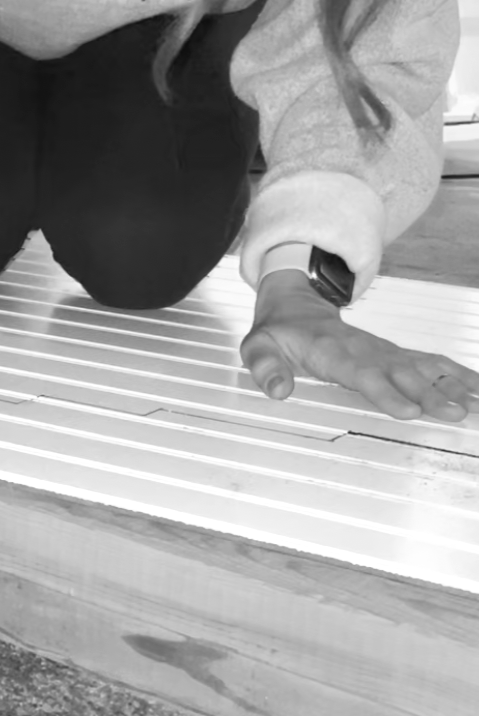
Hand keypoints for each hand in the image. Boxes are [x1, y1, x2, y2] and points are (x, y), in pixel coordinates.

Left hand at [240, 270, 478, 421]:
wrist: (297, 303)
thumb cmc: (280, 331)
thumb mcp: (259, 346)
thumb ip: (265, 366)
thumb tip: (277, 389)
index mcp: (333, 351)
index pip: (362, 373)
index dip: (385, 391)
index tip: (407, 409)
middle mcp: (366, 350)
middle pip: (401, 374)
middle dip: (429, 394)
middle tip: (455, 412)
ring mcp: (385, 351)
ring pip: (422, 367)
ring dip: (449, 384)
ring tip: (473, 404)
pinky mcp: (397, 354)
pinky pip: (431, 362)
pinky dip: (457, 374)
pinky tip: (477, 388)